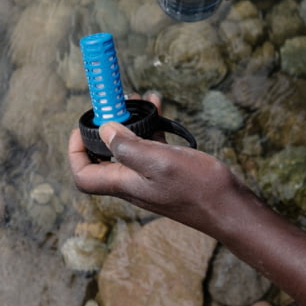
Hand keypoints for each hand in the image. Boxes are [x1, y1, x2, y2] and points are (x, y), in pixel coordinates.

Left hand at [67, 94, 242, 231]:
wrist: (229, 207)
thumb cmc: (197, 187)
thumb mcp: (159, 160)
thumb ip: (127, 146)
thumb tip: (104, 130)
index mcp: (124, 183)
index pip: (83, 175)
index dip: (76, 152)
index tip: (85, 126)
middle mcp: (132, 182)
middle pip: (102, 156)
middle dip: (104, 127)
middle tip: (115, 104)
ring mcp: (149, 177)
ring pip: (127, 146)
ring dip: (128, 122)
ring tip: (138, 98)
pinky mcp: (166, 171)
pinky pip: (149, 145)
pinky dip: (150, 126)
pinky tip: (158, 106)